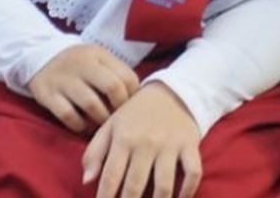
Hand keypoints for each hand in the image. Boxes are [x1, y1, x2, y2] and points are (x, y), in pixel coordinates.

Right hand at [28, 44, 139, 132]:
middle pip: (112, 87)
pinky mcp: (47, 95)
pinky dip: (79, 125)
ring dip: (101, 119)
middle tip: (119, 118)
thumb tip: (137, 99)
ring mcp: (64, 80)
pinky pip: (68, 115)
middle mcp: (83, 65)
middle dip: (119, 107)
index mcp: (99, 55)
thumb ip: (116, 73)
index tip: (131, 106)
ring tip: (103, 125)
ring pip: (91, 103)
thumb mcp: (98, 59)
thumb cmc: (80, 65)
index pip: (127, 76)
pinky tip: (84, 127)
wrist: (40, 58)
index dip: (133, 95)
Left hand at [83, 83, 202, 197]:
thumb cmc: (136, 112)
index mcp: (124, 138)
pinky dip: (188, 190)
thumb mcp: (110, 125)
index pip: (110, 177)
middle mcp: (146, 143)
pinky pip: (193, 171)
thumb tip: (87, 181)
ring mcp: (170, 145)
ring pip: (163, 185)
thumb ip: (95, 152)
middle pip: (135, 186)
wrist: (172, 90)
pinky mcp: (190, 144)